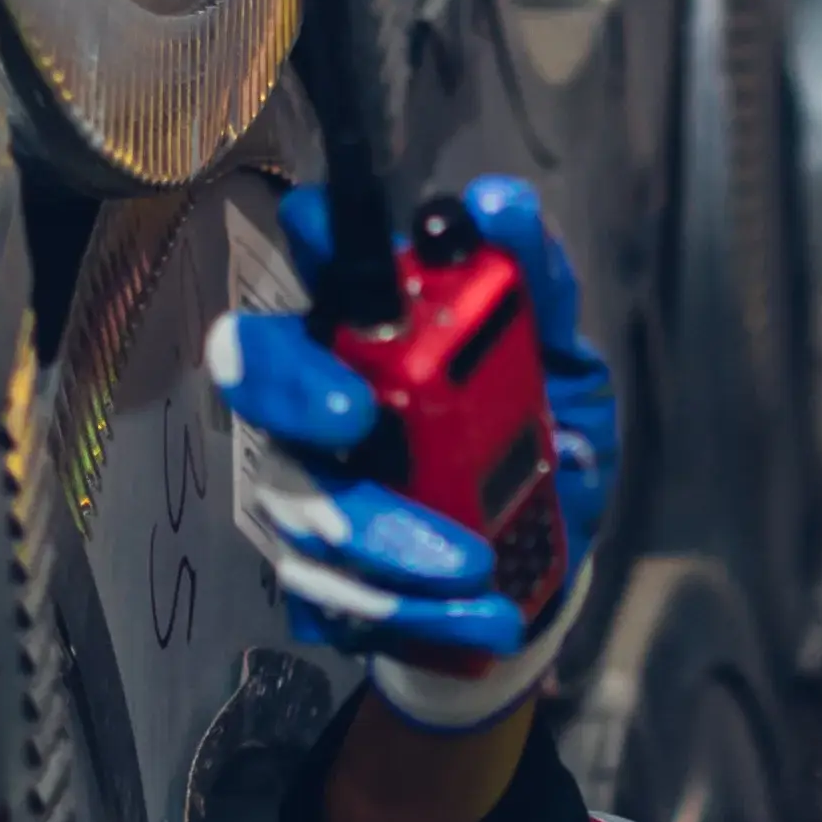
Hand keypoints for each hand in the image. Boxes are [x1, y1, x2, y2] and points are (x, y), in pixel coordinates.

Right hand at [207, 172, 620, 733]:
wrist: (544, 578)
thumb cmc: (538, 450)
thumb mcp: (562, 372)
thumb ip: (537, 291)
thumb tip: (502, 205)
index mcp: (378, 331)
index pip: (322, 265)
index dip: (313, 241)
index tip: (327, 231)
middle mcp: (324, 396)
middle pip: (259, 368)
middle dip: (296, 388)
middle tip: (356, 415)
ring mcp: (311, 486)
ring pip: (305, 496)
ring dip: (388, 536)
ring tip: (479, 563)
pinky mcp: (320, 573)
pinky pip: (341, 590)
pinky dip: (419, 608)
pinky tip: (485, 616)